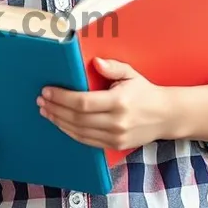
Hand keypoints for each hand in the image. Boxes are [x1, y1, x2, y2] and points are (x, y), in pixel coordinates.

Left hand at [37, 58, 176, 149]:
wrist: (166, 116)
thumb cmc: (144, 92)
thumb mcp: (131, 74)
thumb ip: (112, 67)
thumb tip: (95, 62)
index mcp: (119, 102)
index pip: (82, 102)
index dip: (61, 98)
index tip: (47, 91)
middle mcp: (116, 122)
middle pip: (77, 118)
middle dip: (55, 109)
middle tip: (41, 101)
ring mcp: (115, 137)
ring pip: (78, 132)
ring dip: (58, 121)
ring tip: (46, 111)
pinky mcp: (114, 146)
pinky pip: (86, 141)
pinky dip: (70, 132)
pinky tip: (60, 123)